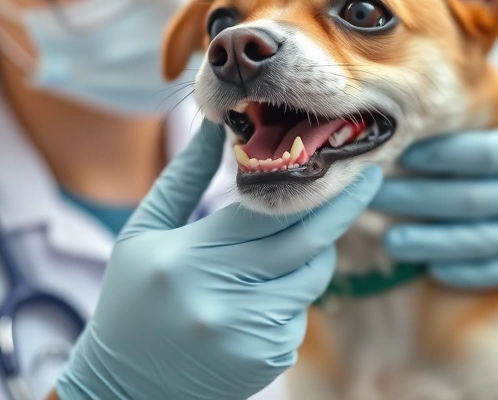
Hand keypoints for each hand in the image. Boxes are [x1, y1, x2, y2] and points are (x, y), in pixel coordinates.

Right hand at [56, 120, 382, 399]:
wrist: (127, 387)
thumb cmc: (131, 300)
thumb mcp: (144, 233)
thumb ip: (185, 177)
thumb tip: (216, 123)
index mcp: (185, 260)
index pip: (264, 211)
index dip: (306, 179)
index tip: (337, 154)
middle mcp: (222, 300)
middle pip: (305, 241)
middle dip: (343, 206)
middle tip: (371, 176)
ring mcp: (250, 335)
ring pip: (313, 275)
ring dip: (314, 250)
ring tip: (291, 238)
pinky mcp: (270, 359)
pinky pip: (303, 309)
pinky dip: (294, 292)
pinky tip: (261, 293)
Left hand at [371, 117, 497, 288]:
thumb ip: (478, 126)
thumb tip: (409, 108)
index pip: (481, 154)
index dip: (438, 155)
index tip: (397, 154)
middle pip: (469, 199)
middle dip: (414, 199)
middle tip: (371, 196)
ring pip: (476, 241)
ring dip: (427, 242)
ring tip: (387, 240)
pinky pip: (493, 272)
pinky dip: (459, 271)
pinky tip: (426, 266)